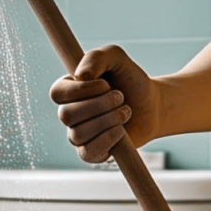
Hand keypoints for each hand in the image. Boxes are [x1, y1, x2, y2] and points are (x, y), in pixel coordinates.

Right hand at [49, 45, 158, 161]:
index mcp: (69, 90)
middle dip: (100, 105)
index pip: (57, 93)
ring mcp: (79, 135)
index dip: (81, 90)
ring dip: (108, 120)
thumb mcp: (117, 58)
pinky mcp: (92, 152)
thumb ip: (97, 57)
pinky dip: (107, 140)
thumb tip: (80, 76)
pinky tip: (121, 131)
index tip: (105, 84)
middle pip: (67, 115)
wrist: (153, 105)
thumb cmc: (131, 81)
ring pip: (78, 134)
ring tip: (126, 112)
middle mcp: (69, 113)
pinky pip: (87, 153)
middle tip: (120, 97)